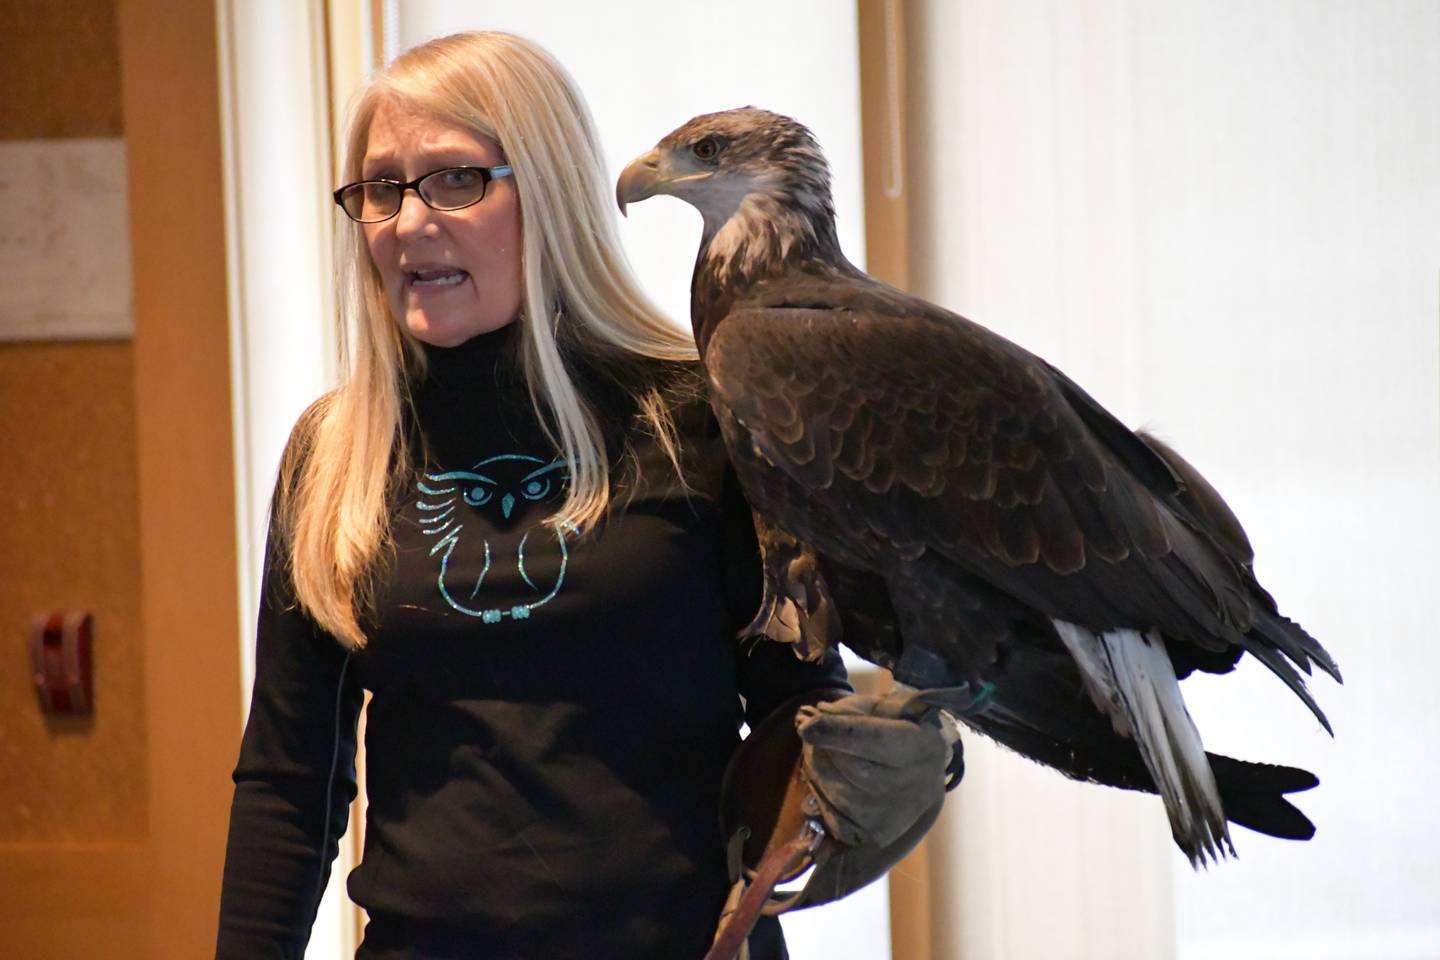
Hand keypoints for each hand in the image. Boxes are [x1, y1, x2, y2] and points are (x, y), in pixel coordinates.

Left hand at [794, 690, 960, 848]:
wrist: (924, 774)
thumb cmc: (899, 731)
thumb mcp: (884, 709)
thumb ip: (852, 709)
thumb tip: (814, 718)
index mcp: (921, 747)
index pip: (872, 739)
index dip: (835, 731)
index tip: (806, 724)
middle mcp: (912, 787)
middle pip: (849, 767)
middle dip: (820, 748)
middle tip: (811, 733)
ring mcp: (895, 816)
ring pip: (836, 793)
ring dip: (816, 770)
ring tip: (819, 754)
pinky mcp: (876, 836)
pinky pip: (832, 816)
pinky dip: (820, 795)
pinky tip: (828, 780)